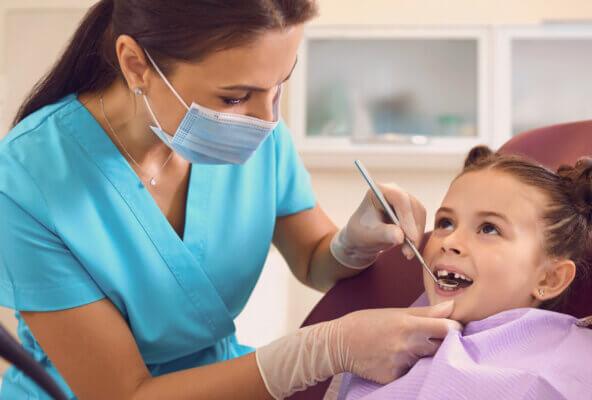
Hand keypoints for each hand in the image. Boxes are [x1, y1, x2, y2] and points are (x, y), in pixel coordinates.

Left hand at [330, 183, 426, 268]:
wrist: (362, 238)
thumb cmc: (361, 233)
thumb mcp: (369, 236)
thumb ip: (383, 234)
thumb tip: (400, 236)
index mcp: (379, 191)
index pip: (400, 199)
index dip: (407, 217)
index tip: (410, 237)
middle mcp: (394, 191)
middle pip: (413, 206)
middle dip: (413, 229)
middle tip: (409, 251)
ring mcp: (404, 200)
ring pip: (419, 215)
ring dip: (416, 235)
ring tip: (407, 252)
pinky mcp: (411, 211)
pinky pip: (420, 222)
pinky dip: (417, 236)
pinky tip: (409, 248)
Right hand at [335, 301, 460, 383]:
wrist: (339, 344)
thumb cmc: (366, 323)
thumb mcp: (395, 312)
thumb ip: (426, 312)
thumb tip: (451, 306)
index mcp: (408, 325)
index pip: (447, 328)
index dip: (455, 328)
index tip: (453, 327)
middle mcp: (407, 345)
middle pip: (442, 347)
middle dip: (443, 343)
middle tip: (433, 338)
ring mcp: (401, 363)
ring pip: (426, 360)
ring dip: (424, 355)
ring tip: (408, 347)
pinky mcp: (394, 377)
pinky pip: (411, 373)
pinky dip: (408, 367)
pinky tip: (395, 359)